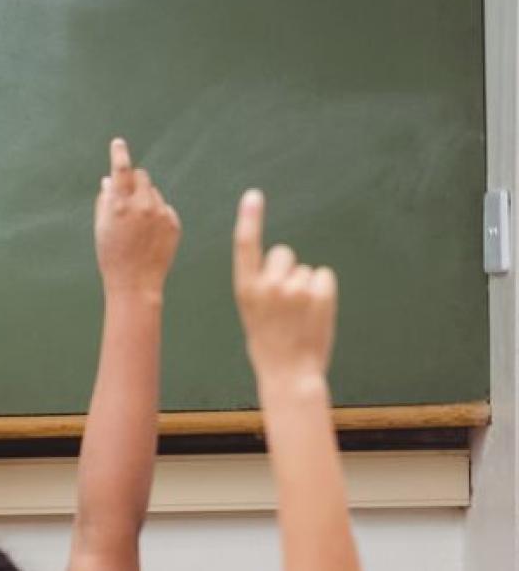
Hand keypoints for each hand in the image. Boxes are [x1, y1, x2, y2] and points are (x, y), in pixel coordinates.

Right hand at [94, 137, 180, 296]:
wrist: (136, 283)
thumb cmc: (112, 256)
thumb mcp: (101, 228)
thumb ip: (105, 200)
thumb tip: (109, 181)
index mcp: (120, 205)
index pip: (121, 169)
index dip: (118, 153)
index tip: (119, 143)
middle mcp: (143, 205)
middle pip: (142, 176)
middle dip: (134, 182)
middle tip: (127, 199)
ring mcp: (161, 214)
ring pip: (154, 193)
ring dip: (146, 200)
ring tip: (138, 227)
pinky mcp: (174, 223)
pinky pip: (165, 208)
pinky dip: (157, 215)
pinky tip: (149, 235)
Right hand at [233, 189, 336, 379]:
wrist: (289, 374)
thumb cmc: (269, 345)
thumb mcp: (253, 313)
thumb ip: (262, 286)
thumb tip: (285, 263)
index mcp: (246, 289)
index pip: (246, 246)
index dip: (249, 218)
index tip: (253, 196)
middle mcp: (268, 284)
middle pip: (283, 253)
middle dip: (286, 268)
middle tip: (285, 302)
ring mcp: (295, 288)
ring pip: (305, 269)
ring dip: (306, 286)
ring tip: (299, 316)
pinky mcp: (320, 292)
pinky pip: (324, 276)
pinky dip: (322, 291)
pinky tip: (314, 313)